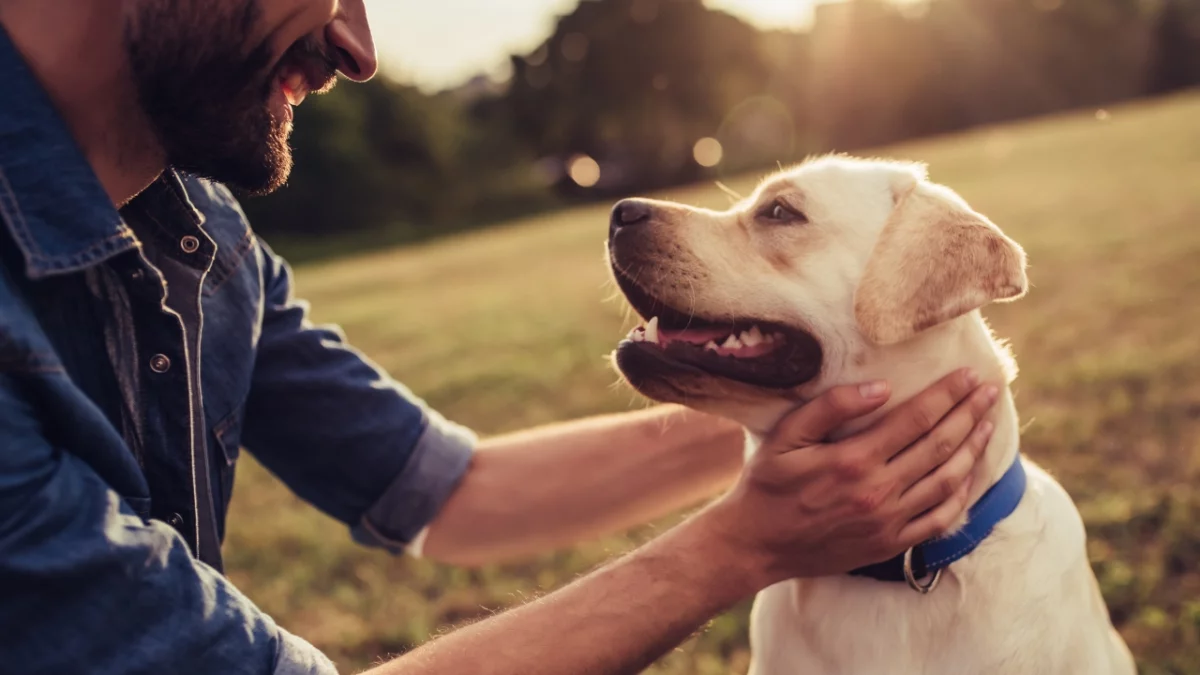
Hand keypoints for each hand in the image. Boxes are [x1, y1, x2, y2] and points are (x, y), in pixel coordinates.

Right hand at [701, 368, 998, 586]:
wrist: (756, 545)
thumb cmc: (767, 484)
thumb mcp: (785, 436)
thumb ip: (830, 407)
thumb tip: (881, 387)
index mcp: (853, 460)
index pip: (916, 419)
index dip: (947, 394)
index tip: (970, 374)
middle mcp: (878, 491)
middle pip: (940, 445)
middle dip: (970, 414)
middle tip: (990, 390)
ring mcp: (888, 521)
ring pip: (947, 480)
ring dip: (973, 449)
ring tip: (988, 424)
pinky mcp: (890, 544)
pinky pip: (939, 519)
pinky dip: (962, 494)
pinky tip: (970, 474)